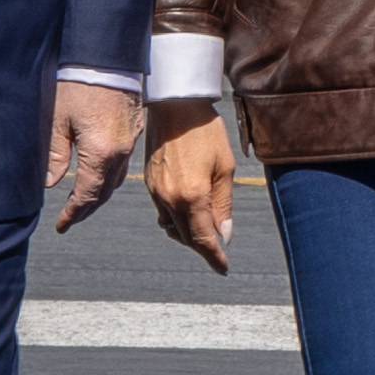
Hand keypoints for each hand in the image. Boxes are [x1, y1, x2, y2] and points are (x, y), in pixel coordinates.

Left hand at [45, 79, 141, 232]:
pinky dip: (109, 177)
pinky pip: (123, 164)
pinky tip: (98, 176)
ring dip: (99, 195)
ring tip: (82, 202)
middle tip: (70, 218)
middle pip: (104, 193)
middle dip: (86, 209)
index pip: (86, 195)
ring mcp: (130, 143)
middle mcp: (120, 153)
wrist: (107, 56)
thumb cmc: (79, 83)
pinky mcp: (133, 131)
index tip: (61, 224)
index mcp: (100, 153)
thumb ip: (54, 154)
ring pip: (116, 180)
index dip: (73, 213)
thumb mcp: (58, 120)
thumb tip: (51, 181)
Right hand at [145, 96, 236, 270]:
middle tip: (219, 247)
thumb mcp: (224, 168)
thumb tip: (223, 235)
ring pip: (172, 227)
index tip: (223, 268)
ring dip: (188, 234)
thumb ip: (223, 205)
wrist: (175, 106)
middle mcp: (170, 199)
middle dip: (203, 246)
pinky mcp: (149, 184)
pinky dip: (177, 218)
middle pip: (186, 238)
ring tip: (206, 228)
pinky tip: (189, 209)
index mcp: (192, 196)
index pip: (203, 240)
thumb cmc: (205, 131)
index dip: (214, 258)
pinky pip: (162, 212)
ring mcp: (156, 192)